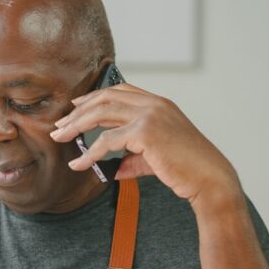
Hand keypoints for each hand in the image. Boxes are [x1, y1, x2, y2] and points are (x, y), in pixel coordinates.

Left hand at [50, 83, 242, 208]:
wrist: (208, 178)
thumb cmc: (185, 169)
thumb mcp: (153, 158)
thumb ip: (131, 158)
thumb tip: (110, 169)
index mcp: (158, 103)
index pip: (120, 90)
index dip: (94, 96)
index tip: (75, 106)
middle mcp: (153, 104)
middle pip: (105, 98)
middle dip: (78, 111)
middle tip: (59, 125)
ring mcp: (150, 115)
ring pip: (101, 113)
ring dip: (76, 125)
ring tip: (59, 138)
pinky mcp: (145, 132)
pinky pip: (107, 141)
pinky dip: (90, 154)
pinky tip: (79, 165)